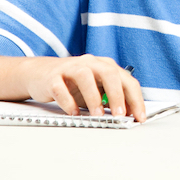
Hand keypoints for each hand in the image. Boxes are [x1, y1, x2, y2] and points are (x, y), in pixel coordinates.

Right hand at [21, 55, 146, 121]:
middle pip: (109, 74)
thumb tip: (130, 114)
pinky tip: (73, 113)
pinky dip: (68, 102)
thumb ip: (112, 99)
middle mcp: (90, 63)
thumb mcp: (96, 90)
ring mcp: (70, 68)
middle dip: (117, 95)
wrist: (40, 74)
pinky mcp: (52, 77)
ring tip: (97, 115)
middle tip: (120, 115)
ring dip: (93, 97)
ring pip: (85, 77)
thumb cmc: (73, 83)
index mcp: (105, 66)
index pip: (127, 80)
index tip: (139, 117)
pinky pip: (60, 88)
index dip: (136, 99)